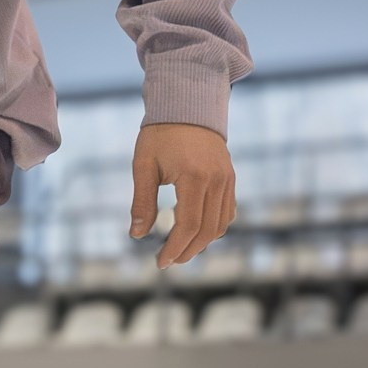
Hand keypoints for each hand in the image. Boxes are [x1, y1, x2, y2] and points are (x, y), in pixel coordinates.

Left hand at [130, 122, 236, 269]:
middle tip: (168, 261)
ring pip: (220, 225)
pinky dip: (213, 228)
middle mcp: (216, 180)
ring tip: (180, 249)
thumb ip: (142, 201)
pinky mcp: (231, 178)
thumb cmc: (161, 133)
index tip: (160, 262)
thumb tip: (137, 235)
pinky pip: (227, 213)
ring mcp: (227, 179)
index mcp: (193, 176)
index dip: (175, 248)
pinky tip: (194, 231)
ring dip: (201, 243)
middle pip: (207, 231)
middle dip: (187, 251)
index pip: (188, 225)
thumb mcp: (144, 165)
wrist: (188, 105)